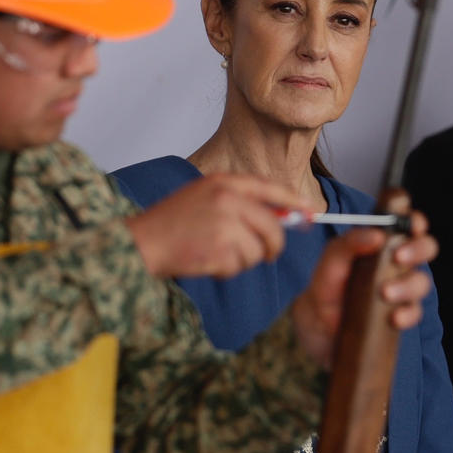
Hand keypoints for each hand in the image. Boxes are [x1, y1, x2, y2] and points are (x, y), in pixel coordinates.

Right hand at [125, 174, 299, 278]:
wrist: (141, 243)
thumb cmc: (170, 224)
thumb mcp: (203, 197)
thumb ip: (240, 203)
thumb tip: (282, 219)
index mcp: (223, 182)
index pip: (270, 189)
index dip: (294, 202)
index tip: (311, 214)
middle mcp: (227, 199)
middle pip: (272, 227)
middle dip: (272, 246)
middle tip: (266, 255)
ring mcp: (225, 224)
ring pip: (258, 250)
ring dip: (241, 260)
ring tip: (214, 252)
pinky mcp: (220, 249)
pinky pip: (240, 266)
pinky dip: (227, 270)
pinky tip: (206, 261)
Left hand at [288, 212, 437, 367]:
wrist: (317, 326)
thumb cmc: (326, 287)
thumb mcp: (330, 262)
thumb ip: (348, 244)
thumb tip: (376, 236)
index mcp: (382, 242)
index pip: (407, 223)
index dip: (415, 220)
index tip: (412, 225)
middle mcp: (397, 262)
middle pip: (425, 248)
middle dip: (418, 249)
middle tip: (398, 257)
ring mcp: (402, 288)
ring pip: (421, 281)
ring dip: (408, 285)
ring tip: (385, 293)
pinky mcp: (401, 314)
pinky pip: (414, 312)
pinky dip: (407, 314)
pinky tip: (394, 318)